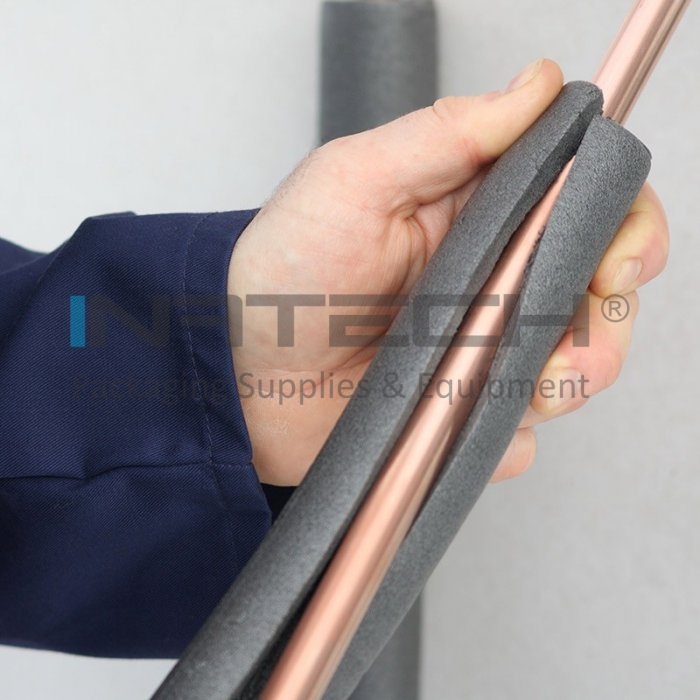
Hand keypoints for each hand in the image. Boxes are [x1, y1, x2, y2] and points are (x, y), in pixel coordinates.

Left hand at [228, 59, 668, 485]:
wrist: (243, 373)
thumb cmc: (283, 274)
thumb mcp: (352, 181)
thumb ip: (445, 134)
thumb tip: (538, 85)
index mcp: (479, 216)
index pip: (586, 205)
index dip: (623, 229)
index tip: (616, 263)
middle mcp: (491, 282)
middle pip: (597, 293)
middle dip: (608, 321)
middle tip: (575, 344)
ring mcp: (480, 352)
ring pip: (571, 368)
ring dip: (567, 383)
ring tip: (525, 387)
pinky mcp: (463, 412)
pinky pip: (515, 431)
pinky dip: (505, 434)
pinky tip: (464, 421)